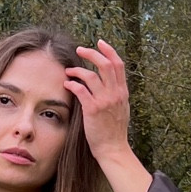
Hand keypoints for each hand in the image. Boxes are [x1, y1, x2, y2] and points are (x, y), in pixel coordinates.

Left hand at [64, 40, 152, 191]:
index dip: (109, 50)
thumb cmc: (115, 131)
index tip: (100, 42)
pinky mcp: (93, 110)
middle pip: (105, 64)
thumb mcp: (122, 109)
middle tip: (80, 49)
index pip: (118, 64)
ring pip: (91, 75)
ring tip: (69, 71)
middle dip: (92, 53)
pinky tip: (67, 84)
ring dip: (78, 69)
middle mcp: (115, 93)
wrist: (113, 149)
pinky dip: (73, 84)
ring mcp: (105, 101)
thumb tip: (109, 83)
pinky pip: (81, 90)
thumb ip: (116, 94)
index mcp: (123, 92)